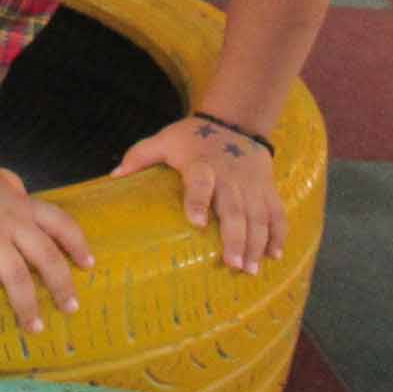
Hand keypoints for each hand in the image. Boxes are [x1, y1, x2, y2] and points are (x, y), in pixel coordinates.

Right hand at [0, 162, 93, 333]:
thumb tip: (17, 188)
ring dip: (28, 305)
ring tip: (35, 327)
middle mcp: (13, 225)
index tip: (88, 264)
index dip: (78, 245)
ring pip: (18, 277)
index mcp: (23, 207)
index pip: (61, 224)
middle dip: (62, 285)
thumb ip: (11, 186)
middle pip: (47, 257)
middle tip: (71, 308)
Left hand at [111, 117, 286, 273]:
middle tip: (233, 264)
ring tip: (250, 269)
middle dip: (236, 237)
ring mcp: (252, 185)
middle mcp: (230, 176)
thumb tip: (114, 176)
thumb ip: (141, 156)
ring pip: (258, 215)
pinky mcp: (267, 189)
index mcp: (202, 164)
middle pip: (235, 208)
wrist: (235, 122)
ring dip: (257, 243)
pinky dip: (278, 234)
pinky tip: (275, 256)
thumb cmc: (193, 138)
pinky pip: (277, 213)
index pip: (201, 182)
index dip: (199, 200)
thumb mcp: (165, 140)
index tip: (197, 222)